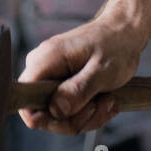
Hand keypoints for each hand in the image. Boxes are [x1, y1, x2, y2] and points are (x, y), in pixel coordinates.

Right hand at [17, 13, 145, 135]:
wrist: (124, 32)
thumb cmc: (116, 46)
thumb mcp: (102, 71)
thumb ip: (78, 90)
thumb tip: (56, 111)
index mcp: (45, 60)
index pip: (25, 102)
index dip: (48, 118)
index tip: (80, 113)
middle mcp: (40, 68)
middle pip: (42, 114)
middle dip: (76, 118)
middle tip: (103, 104)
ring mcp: (48, 77)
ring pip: (56, 115)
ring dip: (86, 116)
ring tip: (108, 100)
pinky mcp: (57, 84)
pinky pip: (65, 110)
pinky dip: (87, 112)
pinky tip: (105, 100)